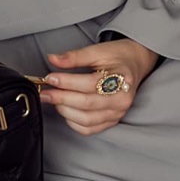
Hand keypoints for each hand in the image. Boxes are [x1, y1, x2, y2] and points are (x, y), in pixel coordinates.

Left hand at [40, 39, 158, 135]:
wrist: (134, 64)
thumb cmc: (117, 57)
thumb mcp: (98, 50)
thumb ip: (75, 56)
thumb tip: (53, 59)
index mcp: (121, 79)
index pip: (89, 84)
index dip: (66, 82)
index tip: (49, 78)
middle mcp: (121, 99)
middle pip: (86, 104)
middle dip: (61, 98)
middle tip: (45, 92)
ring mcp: (117, 113)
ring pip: (86, 120)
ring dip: (65, 111)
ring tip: (54, 99)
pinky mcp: (111, 121)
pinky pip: (89, 129)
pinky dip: (73, 123)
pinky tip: (65, 110)